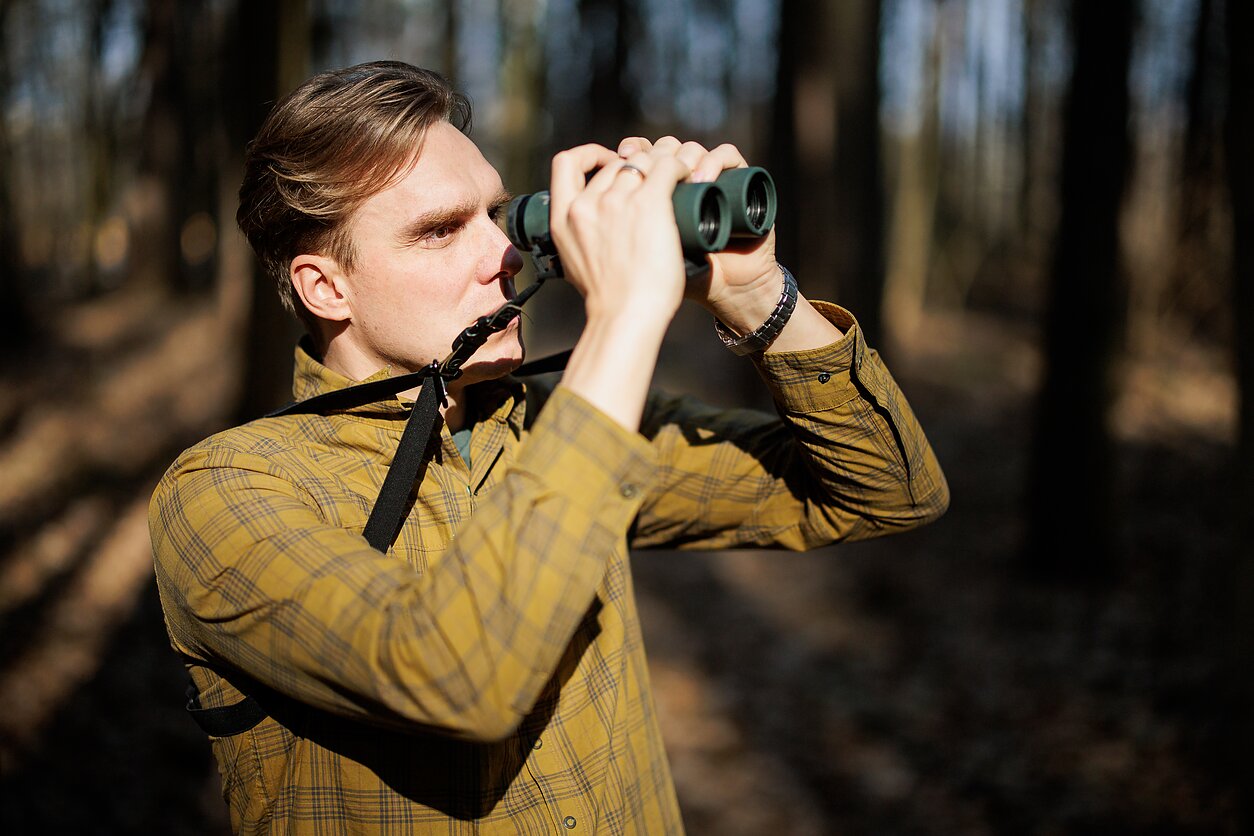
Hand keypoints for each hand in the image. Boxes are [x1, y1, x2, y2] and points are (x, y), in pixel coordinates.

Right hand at [547, 142, 693, 329]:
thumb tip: (591, 235)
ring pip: (642, 161)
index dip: (590, 155)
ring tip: (678, 177)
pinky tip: (687, 176)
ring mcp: (616, 202)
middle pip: (615, 164)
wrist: (625, 316)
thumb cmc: (609, 301)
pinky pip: (667, 167)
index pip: (566, 162)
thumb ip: (579, 240)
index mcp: (562, 218)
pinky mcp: (648, 203)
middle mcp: (586, 204)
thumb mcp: (574, 265)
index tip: (609, 164)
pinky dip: (679, 167)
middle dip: (637, 165)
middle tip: (657, 179)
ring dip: (662, 163)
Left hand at [615, 137, 780, 331]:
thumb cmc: (673, 282)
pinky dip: (714, 161)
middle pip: (663, 146)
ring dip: (684, 157)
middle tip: (653, 175)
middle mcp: (682, 181)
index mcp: (654, 193)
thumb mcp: (637, 255)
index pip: (638, 153)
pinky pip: (727, 154)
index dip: (629, 151)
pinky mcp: (739, 182)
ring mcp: (711, 180)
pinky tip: (703, 180)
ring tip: (682, 181)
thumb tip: (585, 205)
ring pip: (691, 147)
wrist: (724, 290)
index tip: (622, 159)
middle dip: (656, 156)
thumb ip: (611, 231)